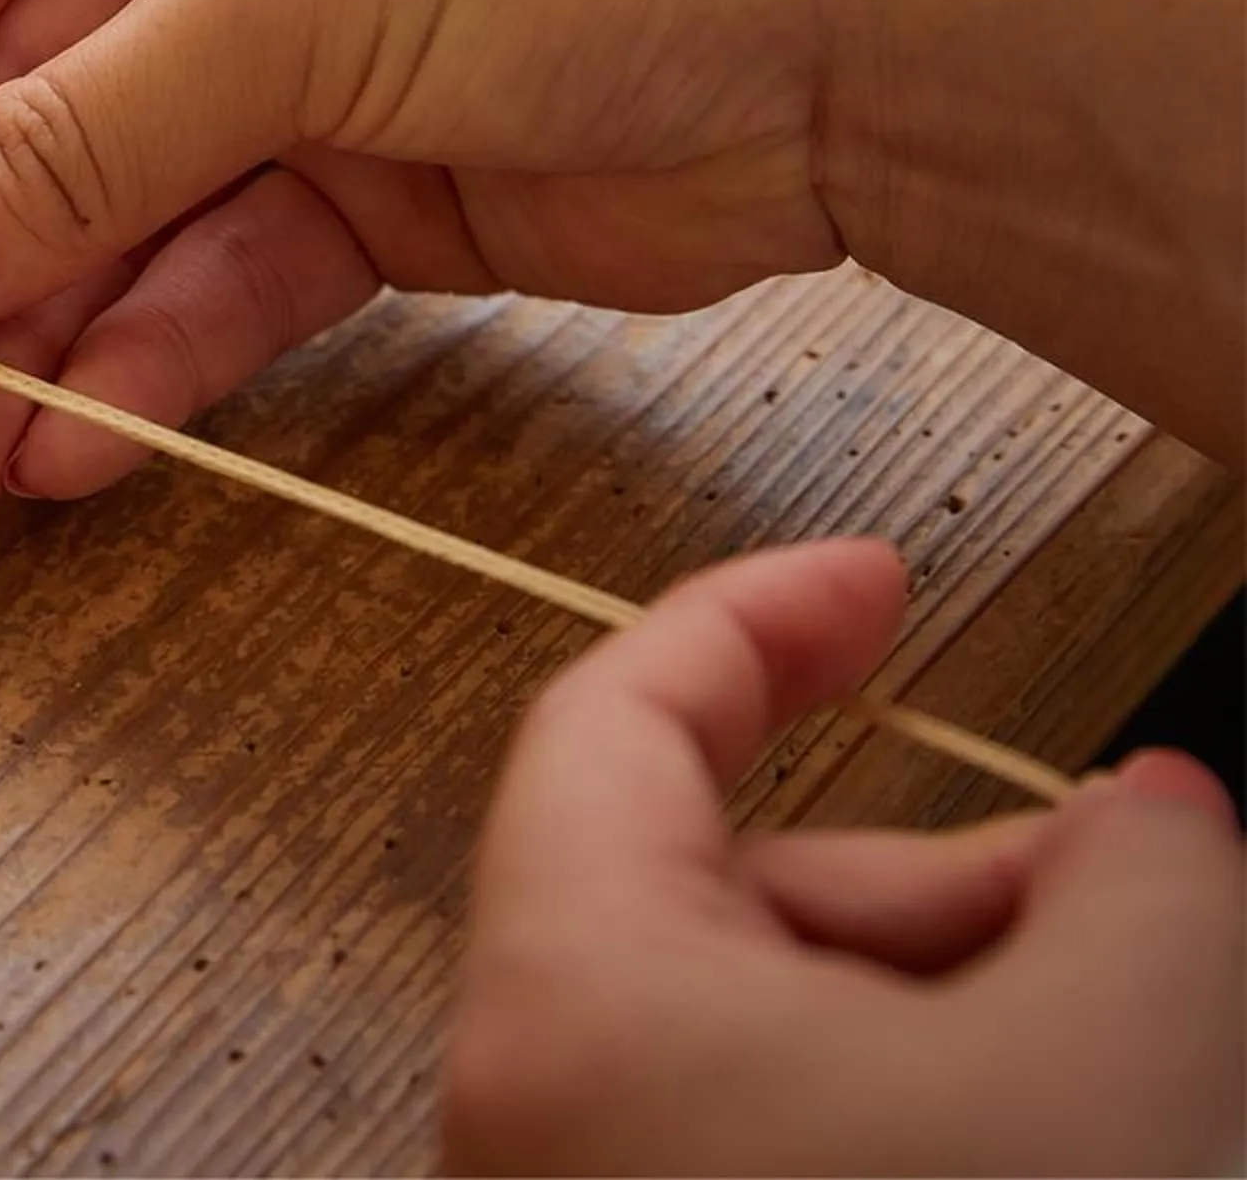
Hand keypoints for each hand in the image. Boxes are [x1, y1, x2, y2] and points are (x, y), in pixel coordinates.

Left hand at [441, 539, 1244, 1174]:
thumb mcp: (1101, 1066)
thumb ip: (1139, 894)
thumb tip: (1155, 827)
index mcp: (575, 995)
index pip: (619, 713)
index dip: (763, 620)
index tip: (869, 578)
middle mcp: (545, 1099)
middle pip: (743, 884)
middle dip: (947, 875)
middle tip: (1127, 899)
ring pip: (788, 1029)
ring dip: (959, 1013)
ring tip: (1123, 1069)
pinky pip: (793, 1135)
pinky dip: (926, 1117)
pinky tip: (1059, 1139)